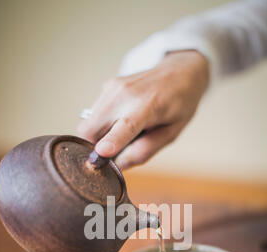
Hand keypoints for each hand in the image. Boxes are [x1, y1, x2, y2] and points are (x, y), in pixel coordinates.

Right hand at [77, 51, 208, 169]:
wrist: (179, 71)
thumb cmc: (179, 104)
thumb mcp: (171, 133)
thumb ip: (145, 150)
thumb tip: (119, 165)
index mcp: (149, 105)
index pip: (126, 125)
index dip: (111, 141)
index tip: (100, 153)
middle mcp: (126, 93)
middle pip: (91, 129)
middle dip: (94, 147)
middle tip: (113, 154)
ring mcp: (112, 88)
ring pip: (88, 124)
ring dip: (98, 137)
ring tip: (123, 134)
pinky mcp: (106, 87)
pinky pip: (94, 116)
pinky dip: (102, 125)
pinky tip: (121, 121)